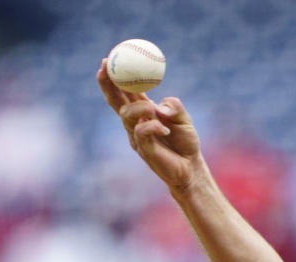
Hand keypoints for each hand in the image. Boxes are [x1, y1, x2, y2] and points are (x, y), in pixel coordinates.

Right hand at [97, 60, 202, 192]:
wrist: (191, 167)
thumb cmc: (185, 141)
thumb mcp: (184, 117)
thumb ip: (174, 106)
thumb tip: (160, 107)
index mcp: (143, 110)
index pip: (124, 91)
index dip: (114, 76)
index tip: (107, 59)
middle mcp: (135, 122)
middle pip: (115, 101)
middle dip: (107, 83)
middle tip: (105, 67)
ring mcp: (137, 137)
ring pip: (126, 115)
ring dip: (139, 107)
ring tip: (154, 110)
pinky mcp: (144, 150)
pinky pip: (141, 133)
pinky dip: (153, 127)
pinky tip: (165, 130)